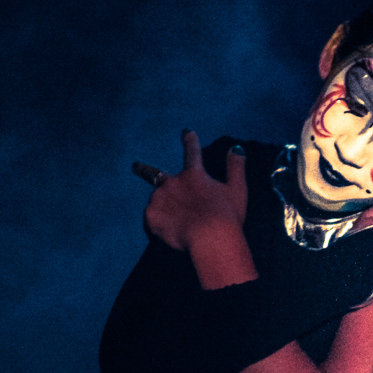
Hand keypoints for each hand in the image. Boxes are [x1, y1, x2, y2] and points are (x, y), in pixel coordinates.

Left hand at [143, 130, 247, 251]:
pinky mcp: (151, 217)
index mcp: (194, 175)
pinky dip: (158, 222)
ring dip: (162, 205)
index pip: (192, 153)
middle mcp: (172, 183)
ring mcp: (159, 199)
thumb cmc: (227, 216)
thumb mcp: (237, 190)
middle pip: (154, 173)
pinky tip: (169, 231)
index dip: (190, 141)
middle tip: (135, 166)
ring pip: (156, 200)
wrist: (211, 240)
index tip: (186, 132)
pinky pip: (152, 218)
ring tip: (174, 221)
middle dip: (143, 169)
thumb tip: (236, 148)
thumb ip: (236, 168)